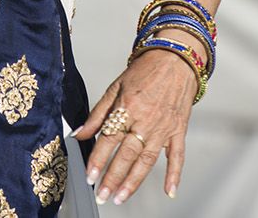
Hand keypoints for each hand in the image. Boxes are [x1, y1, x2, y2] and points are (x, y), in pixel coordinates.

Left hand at [73, 45, 199, 204]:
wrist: (175, 60)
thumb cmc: (145, 72)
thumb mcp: (115, 87)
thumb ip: (97, 113)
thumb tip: (78, 133)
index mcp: (127, 107)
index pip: (109, 138)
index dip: (98, 159)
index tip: (89, 175)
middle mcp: (145, 120)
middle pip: (127, 154)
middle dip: (112, 177)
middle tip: (102, 194)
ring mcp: (163, 127)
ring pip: (147, 160)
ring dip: (133, 181)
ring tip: (121, 197)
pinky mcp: (178, 131)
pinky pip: (178, 156)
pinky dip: (175, 175)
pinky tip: (169, 190)